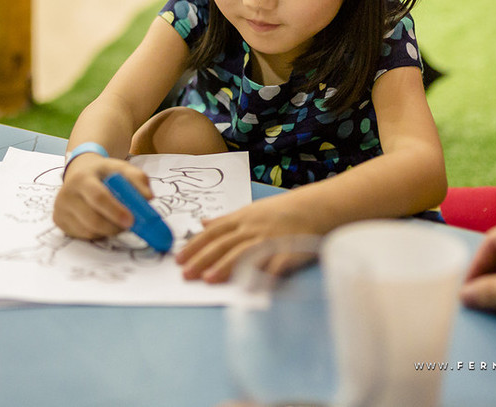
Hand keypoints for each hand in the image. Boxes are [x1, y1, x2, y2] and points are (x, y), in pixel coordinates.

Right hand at [52, 153, 151, 239]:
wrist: (80, 171)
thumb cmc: (104, 173)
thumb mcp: (121, 168)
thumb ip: (138, 179)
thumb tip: (148, 198)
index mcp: (82, 178)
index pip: (98, 197)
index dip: (115, 211)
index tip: (131, 221)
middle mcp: (66, 194)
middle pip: (92, 219)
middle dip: (114, 227)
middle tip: (129, 226)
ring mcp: (60, 209)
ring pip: (89, 231)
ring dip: (108, 231)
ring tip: (116, 221)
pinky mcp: (58, 221)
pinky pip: (82, 236)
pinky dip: (97, 233)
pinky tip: (101, 222)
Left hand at [176, 193, 316, 283]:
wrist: (317, 207)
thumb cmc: (281, 211)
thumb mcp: (251, 211)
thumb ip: (226, 220)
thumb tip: (202, 223)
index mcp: (242, 218)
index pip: (213, 233)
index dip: (195, 246)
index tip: (179, 259)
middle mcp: (253, 228)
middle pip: (225, 244)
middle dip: (204, 259)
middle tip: (187, 274)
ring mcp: (271, 239)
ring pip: (245, 253)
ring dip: (227, 266)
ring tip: (210, 280)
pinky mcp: (290, 251)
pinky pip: (275, 264)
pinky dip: (264, 275)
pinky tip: (252, 288)